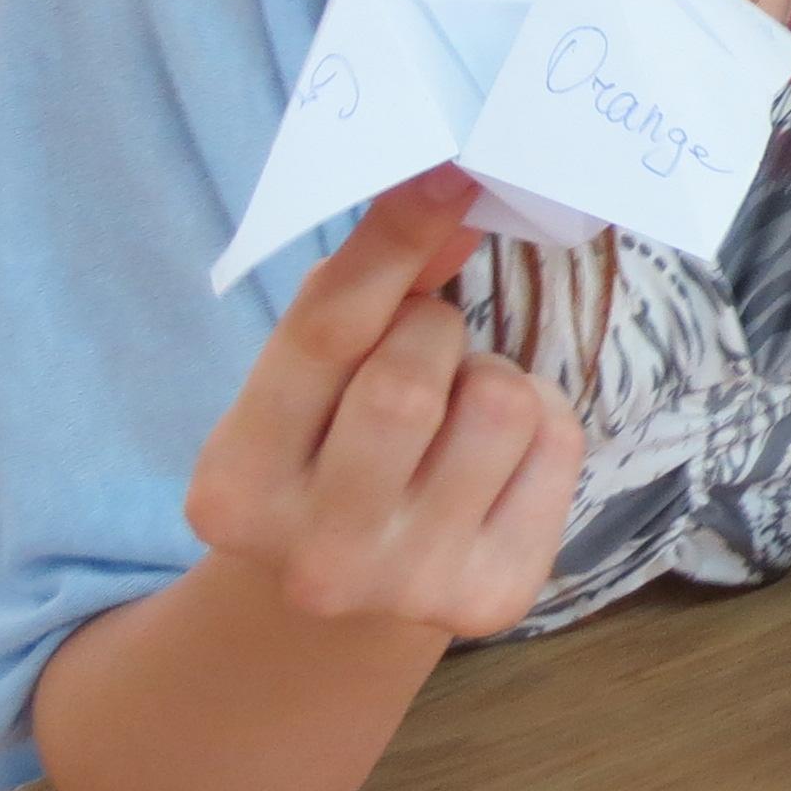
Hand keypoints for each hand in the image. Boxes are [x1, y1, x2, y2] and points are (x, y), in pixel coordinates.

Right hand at [181, 168, 584, 636]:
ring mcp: (408, 584)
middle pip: (411, 375)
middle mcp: (315, 551)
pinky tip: (488, 460)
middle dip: (432, 331)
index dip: (392, 243)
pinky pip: (555, 443)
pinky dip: (536, 423)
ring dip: (488, 375)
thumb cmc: (318, 460)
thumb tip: (448, 194)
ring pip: (499, 402)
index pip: (324, 334)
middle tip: (421, 349)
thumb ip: (362, 296)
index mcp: (235, 486)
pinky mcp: (493, 597)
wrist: (338, 617)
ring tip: (451, 413)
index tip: (447, 174)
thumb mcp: (303, 388)